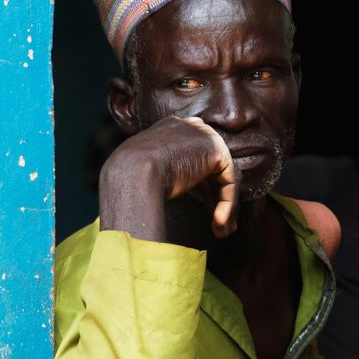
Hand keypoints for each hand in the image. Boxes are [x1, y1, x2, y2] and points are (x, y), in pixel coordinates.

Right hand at [99, 116, 239, 241]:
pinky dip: (227, 204)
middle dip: (217, 197)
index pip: (195, 159)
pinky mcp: (216, 150)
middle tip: (221, 223)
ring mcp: (205, 136)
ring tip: (222, 230)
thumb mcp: (146, 169)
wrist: (131, 172)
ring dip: (225, 206)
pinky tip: (219, 222)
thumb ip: (166, 171)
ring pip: (223, 177)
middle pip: (212, 167)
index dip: (202, 188)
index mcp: (172, 129)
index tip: (205, 210)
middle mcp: (191, 128)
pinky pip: (229, 181)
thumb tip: (173, 190)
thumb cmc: (129, 177)